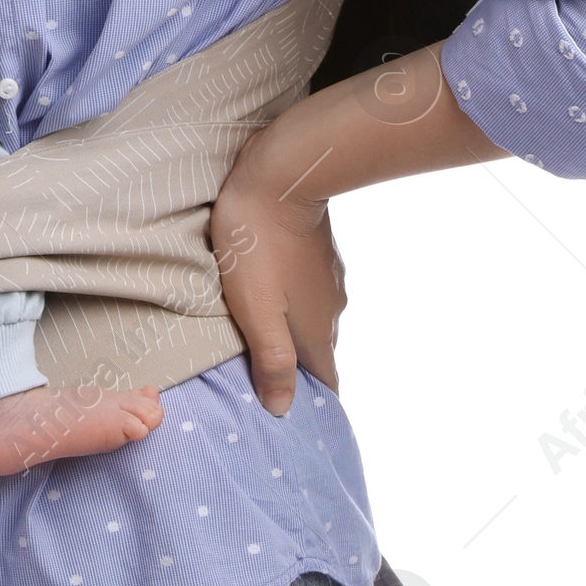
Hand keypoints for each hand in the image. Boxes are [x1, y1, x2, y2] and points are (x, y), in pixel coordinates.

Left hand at [211, 124, 346, 417]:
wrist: (282, 174)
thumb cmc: (257, 245)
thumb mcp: (255, 311)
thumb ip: (271, 361)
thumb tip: (282, 410)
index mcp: (316, 333)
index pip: (324, 383)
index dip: (306, 400)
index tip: (286, 410)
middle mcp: (331, 311)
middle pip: (315, 351)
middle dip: (292, 366)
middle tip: (258, 371)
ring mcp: (328, 279)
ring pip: (310, 317)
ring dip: (288, 326)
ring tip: (254, 327)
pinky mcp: (319, 252)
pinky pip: (306, 288)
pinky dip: (288, 296)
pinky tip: (265, 287)